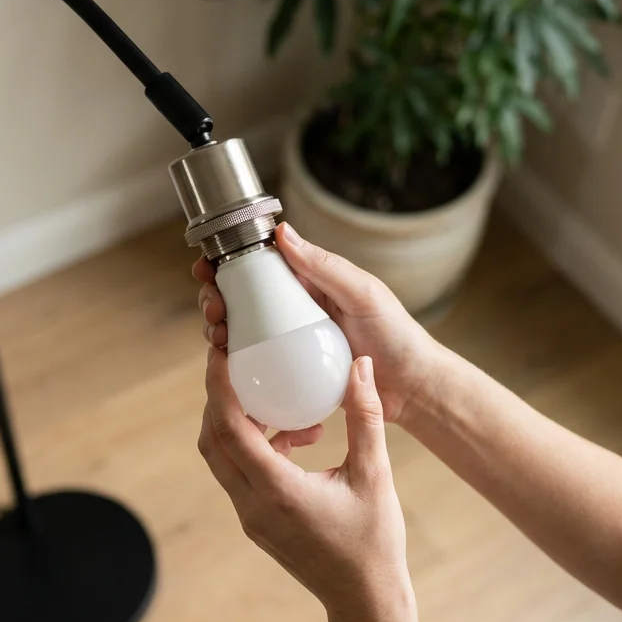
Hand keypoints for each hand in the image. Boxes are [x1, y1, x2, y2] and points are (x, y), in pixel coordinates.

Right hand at [194, 222, 442, 424]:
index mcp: (311, 283)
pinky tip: (226, 368)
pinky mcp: (292, 374)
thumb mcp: (363, 294)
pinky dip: (236, 364)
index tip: (207, 266)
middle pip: (242, 298)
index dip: (229, 262)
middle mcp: (296, 311)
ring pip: (243, 331)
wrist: (413, 389)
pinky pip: (257, 366)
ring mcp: (292, 343)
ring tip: (218, 336)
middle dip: (216, 298)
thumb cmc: (397, 336)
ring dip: (220, 329)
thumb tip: (283, 233)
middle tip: (213, 308)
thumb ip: (325, 266)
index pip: (261, 264)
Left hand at [197, 349, 411, 612]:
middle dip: (220, 398)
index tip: (220, 352)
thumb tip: (361, 366)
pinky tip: (299, 437)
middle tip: (239, 364)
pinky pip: (241, 474)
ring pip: (223, 458)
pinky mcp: (257, 522)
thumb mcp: (375, 474)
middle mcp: (254, 505)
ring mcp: (251, 517)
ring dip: (240, 423)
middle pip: (212, 440)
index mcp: (278, 492)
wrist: (365, 599)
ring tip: (283, 403)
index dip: (219, 387)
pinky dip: (257, 447)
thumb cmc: (374, 541)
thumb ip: (364, 417)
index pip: (229, 430)